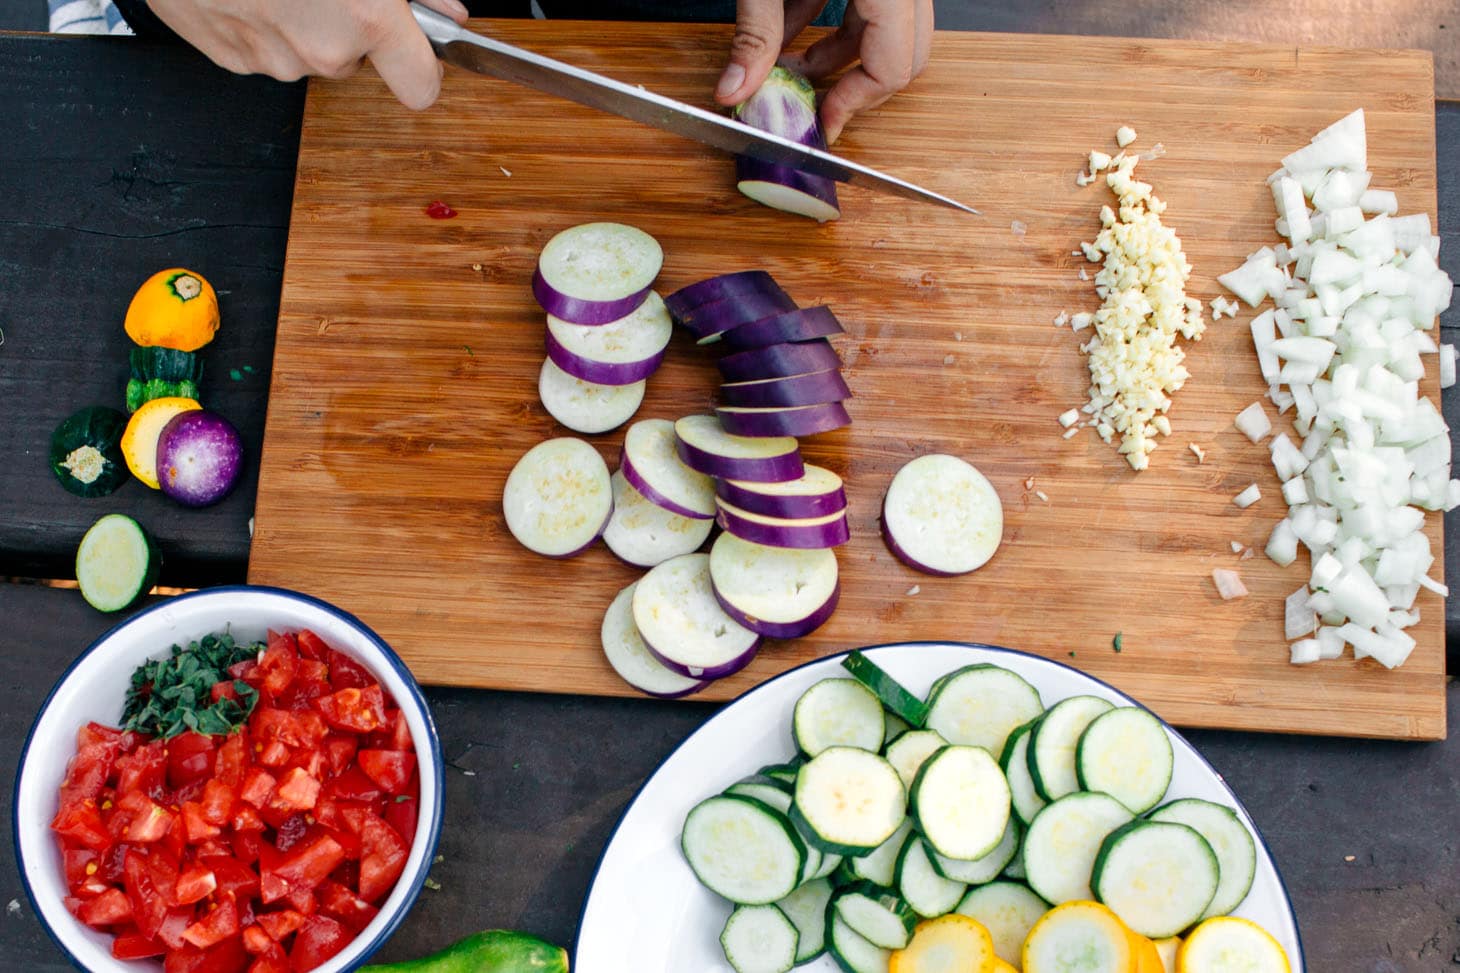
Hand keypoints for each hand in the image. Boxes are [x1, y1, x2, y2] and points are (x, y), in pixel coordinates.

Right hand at [146, 0, 469, 109]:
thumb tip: (447, 12)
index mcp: (363, 19)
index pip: (421, 87)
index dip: (422, 67)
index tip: (416, 52)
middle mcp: (320, 51)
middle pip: (355, 61)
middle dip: (349, 28)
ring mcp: (270, 59)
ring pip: (305, 55)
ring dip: (301, 24)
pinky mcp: (228, 57)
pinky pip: (262, 51)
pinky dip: (260, 24)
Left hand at [716, 0, 932, 143]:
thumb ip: (755, 33)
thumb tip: (734, 90)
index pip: (893, 66)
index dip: (855, 102)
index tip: (821, 123)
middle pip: (904, 54)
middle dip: (855, 85)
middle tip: (816, 104)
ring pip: (886, 30)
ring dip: (838, 56)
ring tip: (790, 69)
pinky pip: (866, 3)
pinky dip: (831, 23)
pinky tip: (788, 33)